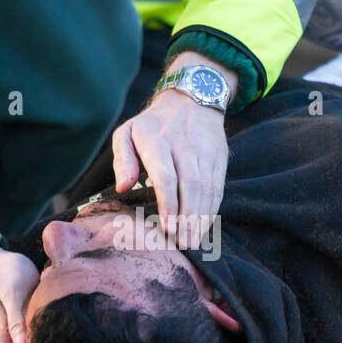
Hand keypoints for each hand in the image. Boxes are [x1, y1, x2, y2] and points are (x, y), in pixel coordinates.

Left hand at [111, 52, 231, 248]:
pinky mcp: (219, 159)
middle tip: (182, 243)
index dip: (168, 203)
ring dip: (201, 218)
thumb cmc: (152, 124)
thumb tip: (122, 188)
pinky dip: (212, 209)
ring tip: (192, 241)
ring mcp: (205, 153)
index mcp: (157, 141)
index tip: (167, 227)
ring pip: (206, 188)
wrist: (192, 99)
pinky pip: (217, 187)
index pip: (166, 175)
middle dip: (187, 217)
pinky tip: (204, 226)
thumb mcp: (127, 132)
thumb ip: (122, 160)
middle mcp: (184, 146)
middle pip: (190, 186)